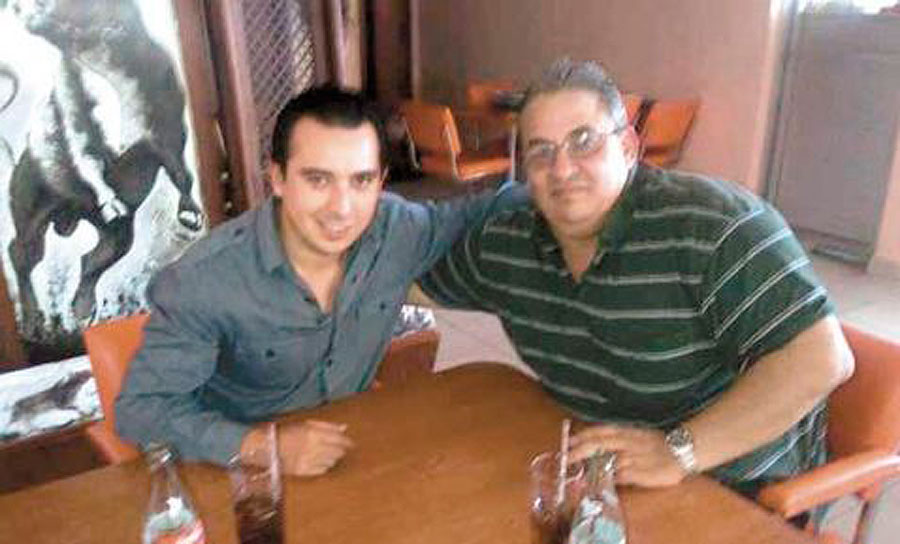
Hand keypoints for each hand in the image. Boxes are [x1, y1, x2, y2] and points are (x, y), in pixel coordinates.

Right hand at [278, 420, 353, 475]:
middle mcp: (313, 447)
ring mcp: (309, 461)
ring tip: (325, 454)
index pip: (339, 439)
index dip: (347, 442)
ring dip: (332, 458)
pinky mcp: (304, 472)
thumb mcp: (306, 424)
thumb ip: (327, 425)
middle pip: (338, 452)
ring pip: (332, 462)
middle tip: (338, 449)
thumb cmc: (286, 432)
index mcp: (314, 433)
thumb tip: (344, 428)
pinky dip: (324, 466)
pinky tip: (318, 462)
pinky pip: (323, 470)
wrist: (266, 448)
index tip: (350, 443)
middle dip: (340, 450)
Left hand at [569, 424, 687, 487]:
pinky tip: (597, 483)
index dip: (583, 436)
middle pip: (599, 444)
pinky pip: (620, 477)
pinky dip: (607, 480)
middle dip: (580, 451)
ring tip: (575, 472)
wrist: (683, 450)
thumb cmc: (657, 444)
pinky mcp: (641, 473)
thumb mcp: (636, 434)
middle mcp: (627, 443)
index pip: (600, 431)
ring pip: (607, 461)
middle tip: (566, 458)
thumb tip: (596, 444)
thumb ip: (618, 438)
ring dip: (590, 467)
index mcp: (626, 432)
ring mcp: (634, 458)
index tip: (569, 442)